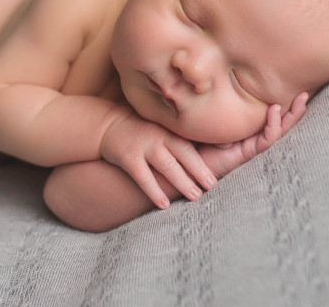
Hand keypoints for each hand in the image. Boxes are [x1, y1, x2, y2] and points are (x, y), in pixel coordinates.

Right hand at [100, 110, 216, 209]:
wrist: (109, 126)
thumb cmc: (143, 131)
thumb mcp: (162, 128)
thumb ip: (182, 138)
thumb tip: (219, 146)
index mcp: (169, 130)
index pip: (191, 144)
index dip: (205, 158)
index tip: (219, 171)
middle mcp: (158, 136)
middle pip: (182, 153)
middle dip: (198, 169)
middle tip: (212, 185)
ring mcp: (143, 146)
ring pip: (166, 165)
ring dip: (181, 181)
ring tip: (195, 196)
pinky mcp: (128, 157)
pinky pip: (143, 177)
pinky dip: (154, 191)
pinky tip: (164, 204)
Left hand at [199, 92, 307, 177]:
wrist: (190, 162)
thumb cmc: (199, 137)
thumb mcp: (214, 116)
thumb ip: (225, 103)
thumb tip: (232, 85)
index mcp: (250, 127)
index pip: (272, 113)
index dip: (284, 101)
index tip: (292, 84)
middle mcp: (256, 136)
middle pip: (283, 122)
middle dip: (296, 108)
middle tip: (306, 93)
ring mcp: (255, 146)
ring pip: (280, 130)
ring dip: (291, 115)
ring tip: (300, 99)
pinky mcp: (250, 153)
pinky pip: (267, 138)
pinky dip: (273, 124)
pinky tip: (275, 110)